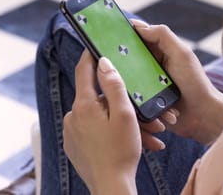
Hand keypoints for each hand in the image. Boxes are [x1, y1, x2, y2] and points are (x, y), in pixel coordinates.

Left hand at [63, 51, 138, 194]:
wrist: (111, 187)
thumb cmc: (121, 152)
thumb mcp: (124, 114)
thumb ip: (113, 85)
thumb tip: (103, 62)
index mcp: (82, 105)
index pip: (84, 70)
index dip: (91, 55)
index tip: (96, 43)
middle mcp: (72, 116)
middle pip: (100, 99)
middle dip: (125, 104)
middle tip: (150, 116)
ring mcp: (72, 133)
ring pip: (102, 117)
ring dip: (125, 123)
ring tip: (150, 136)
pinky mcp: (75, 146)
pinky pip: (96, 132)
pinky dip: (114, 134)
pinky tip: (135, 143)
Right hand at [132, 20, 222, 144]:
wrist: (203, 116)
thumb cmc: (195, 83)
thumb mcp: (182, 54)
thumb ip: (163, 36)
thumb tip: (138, 26)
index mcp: (158, 51)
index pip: (136, 39)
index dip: (123, 37)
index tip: (109, 38)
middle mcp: (150, 66)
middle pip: (126, 61)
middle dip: (122, 65)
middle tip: (120, 70)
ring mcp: (146, 85)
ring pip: (126, 81)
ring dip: (132, 87)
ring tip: (144, 92)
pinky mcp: (144, 102)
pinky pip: (132, 99)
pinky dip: (137, 102)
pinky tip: (148, 107)